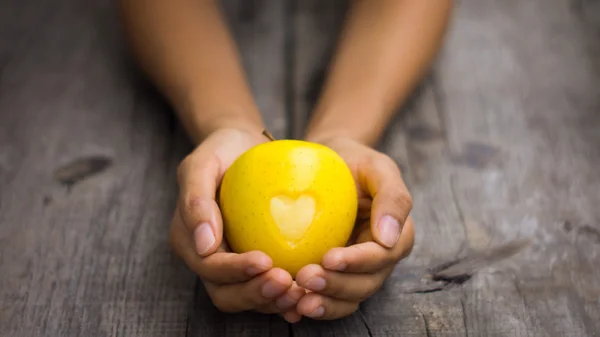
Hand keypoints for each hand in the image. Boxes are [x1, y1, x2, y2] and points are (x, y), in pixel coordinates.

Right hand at [169, 128, 305, 321]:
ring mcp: (229, 266)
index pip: (209, 266)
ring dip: (270, 301)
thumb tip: (204, 244)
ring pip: (245, 298)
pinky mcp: (251, 266)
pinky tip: (305, 292)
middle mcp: (205, 259)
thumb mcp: (203, 163)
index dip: (234, 270)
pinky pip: (265, 288)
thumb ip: (195, 200)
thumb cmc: (221, 151)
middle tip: (286, 283)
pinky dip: (282, 297)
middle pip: (225, 293)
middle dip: (254, 294)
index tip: (265, 261)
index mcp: (188, 239)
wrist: (241, 148)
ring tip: (298, 291)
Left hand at [294, 137, 414, 319]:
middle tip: (305, 278)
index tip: (329, 258)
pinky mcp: (333, 276)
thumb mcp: (377, 167)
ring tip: (298, 301)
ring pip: (347, 298)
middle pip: (364, 284)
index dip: (357, 262)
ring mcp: (356, 271)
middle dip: (336, 286)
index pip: (380, 256)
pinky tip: (290, 307)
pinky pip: (327, 297)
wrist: (325, 164)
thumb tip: (389, 237)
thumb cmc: (353, 161)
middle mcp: (379, 260)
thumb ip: (392, 197)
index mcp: (396, 237)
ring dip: (324, 303)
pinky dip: (312, 304)